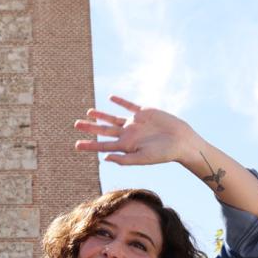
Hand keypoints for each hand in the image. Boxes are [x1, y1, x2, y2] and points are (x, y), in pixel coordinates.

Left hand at [74, 97, 199, 166]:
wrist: (182, 141)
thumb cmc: (164, 154)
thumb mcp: (142, 158)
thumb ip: (124, 159)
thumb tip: (104, 158)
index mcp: (126, 146)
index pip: (103, 145)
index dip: (90, 145)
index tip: (76, 145)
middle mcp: (128, 134)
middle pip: (105, 130)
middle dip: (90, 128)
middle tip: (76, 124)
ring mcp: (135, 123)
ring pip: (113, 118)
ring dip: (101, 115)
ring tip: (89, 112)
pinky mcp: (144, 112)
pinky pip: (129, 106)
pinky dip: (120, 102)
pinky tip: (111, 98)